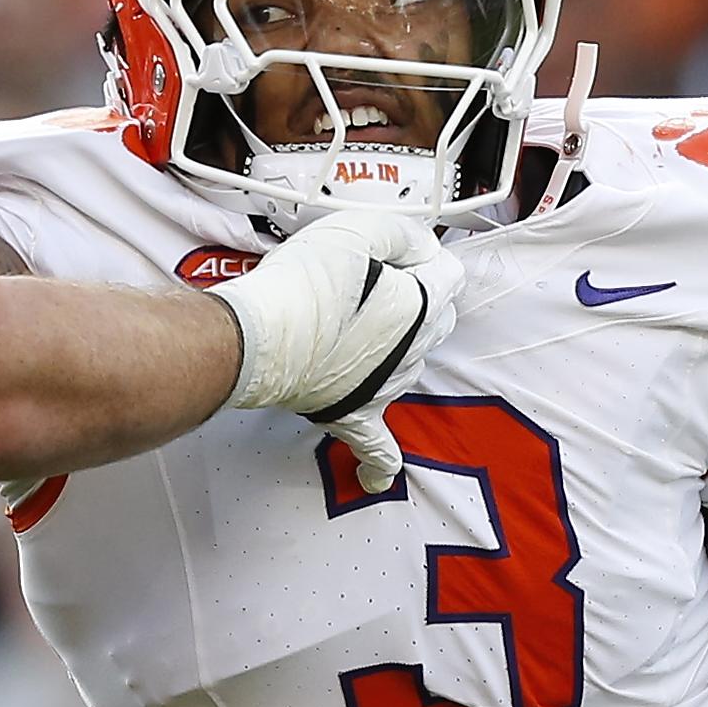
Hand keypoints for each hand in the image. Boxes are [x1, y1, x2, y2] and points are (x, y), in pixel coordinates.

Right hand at [210, 212, 462, 491]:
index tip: (391, 251)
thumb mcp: (358, 229)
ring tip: (354, 326)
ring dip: (397, 344)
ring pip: (412, 362)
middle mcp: (414, 351)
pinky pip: (375, 447)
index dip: (422, 255)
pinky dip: (378, 460)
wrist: (258, 339)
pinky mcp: (353, 414)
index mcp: (422, 306)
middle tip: (372, 280)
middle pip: (438, 317)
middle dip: (418, 295)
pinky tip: (376, 477)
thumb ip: (403, 234)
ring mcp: (387, 387)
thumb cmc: (303, 284)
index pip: (450, 273)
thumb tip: (423, 246)